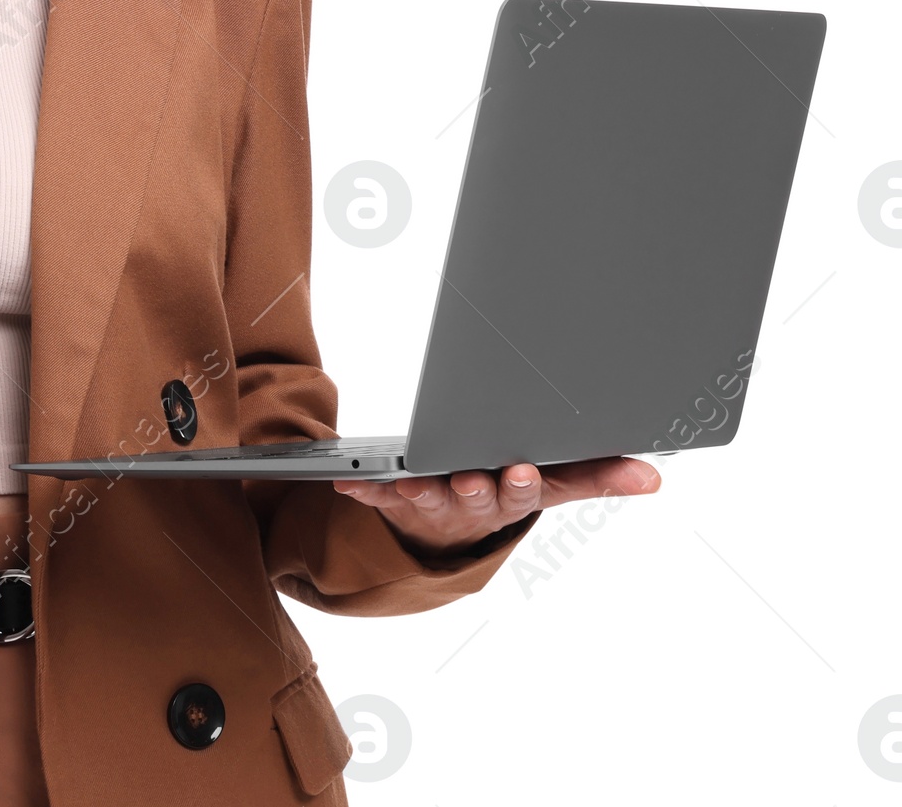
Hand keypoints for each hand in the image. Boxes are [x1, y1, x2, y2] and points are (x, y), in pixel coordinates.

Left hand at [333, 456, 660, 560]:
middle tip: (471, 477)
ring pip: (430, 497)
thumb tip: (652, 476)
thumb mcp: (555, 483)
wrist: (453, 531)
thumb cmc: (508, 490)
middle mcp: (474, 502)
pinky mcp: (399, 499)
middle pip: (476, 496)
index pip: (522, 492)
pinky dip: (365, 489)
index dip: (521, 483)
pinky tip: (349, 483)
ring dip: (420, 491)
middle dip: (475, 488)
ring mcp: (436, 503)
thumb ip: (600, 476)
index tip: (521, 470)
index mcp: (512, 494)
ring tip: (410, 481)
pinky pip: (379, 494)